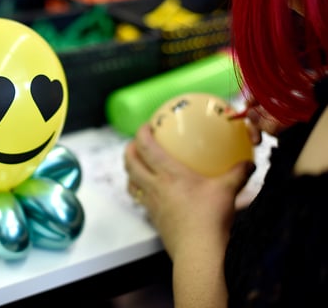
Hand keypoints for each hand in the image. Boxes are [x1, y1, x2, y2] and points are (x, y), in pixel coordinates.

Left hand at [124, 124, 254, 259]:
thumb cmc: (210, 218)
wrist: (198, 251)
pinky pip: (141, 200)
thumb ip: (238, 174)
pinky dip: (141, 192)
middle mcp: (154, 186)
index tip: (145, 126)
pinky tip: (152, 193)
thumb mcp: (227, 191)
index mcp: (168, 173)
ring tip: (137, 167)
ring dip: (130, 172)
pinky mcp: (153, 219)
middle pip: (130, 163)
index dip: (141, 133)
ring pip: (131, 182)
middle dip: (129, 150)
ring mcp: (151, 203)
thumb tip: (249, 164)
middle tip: (135, 144)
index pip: (146, 147)